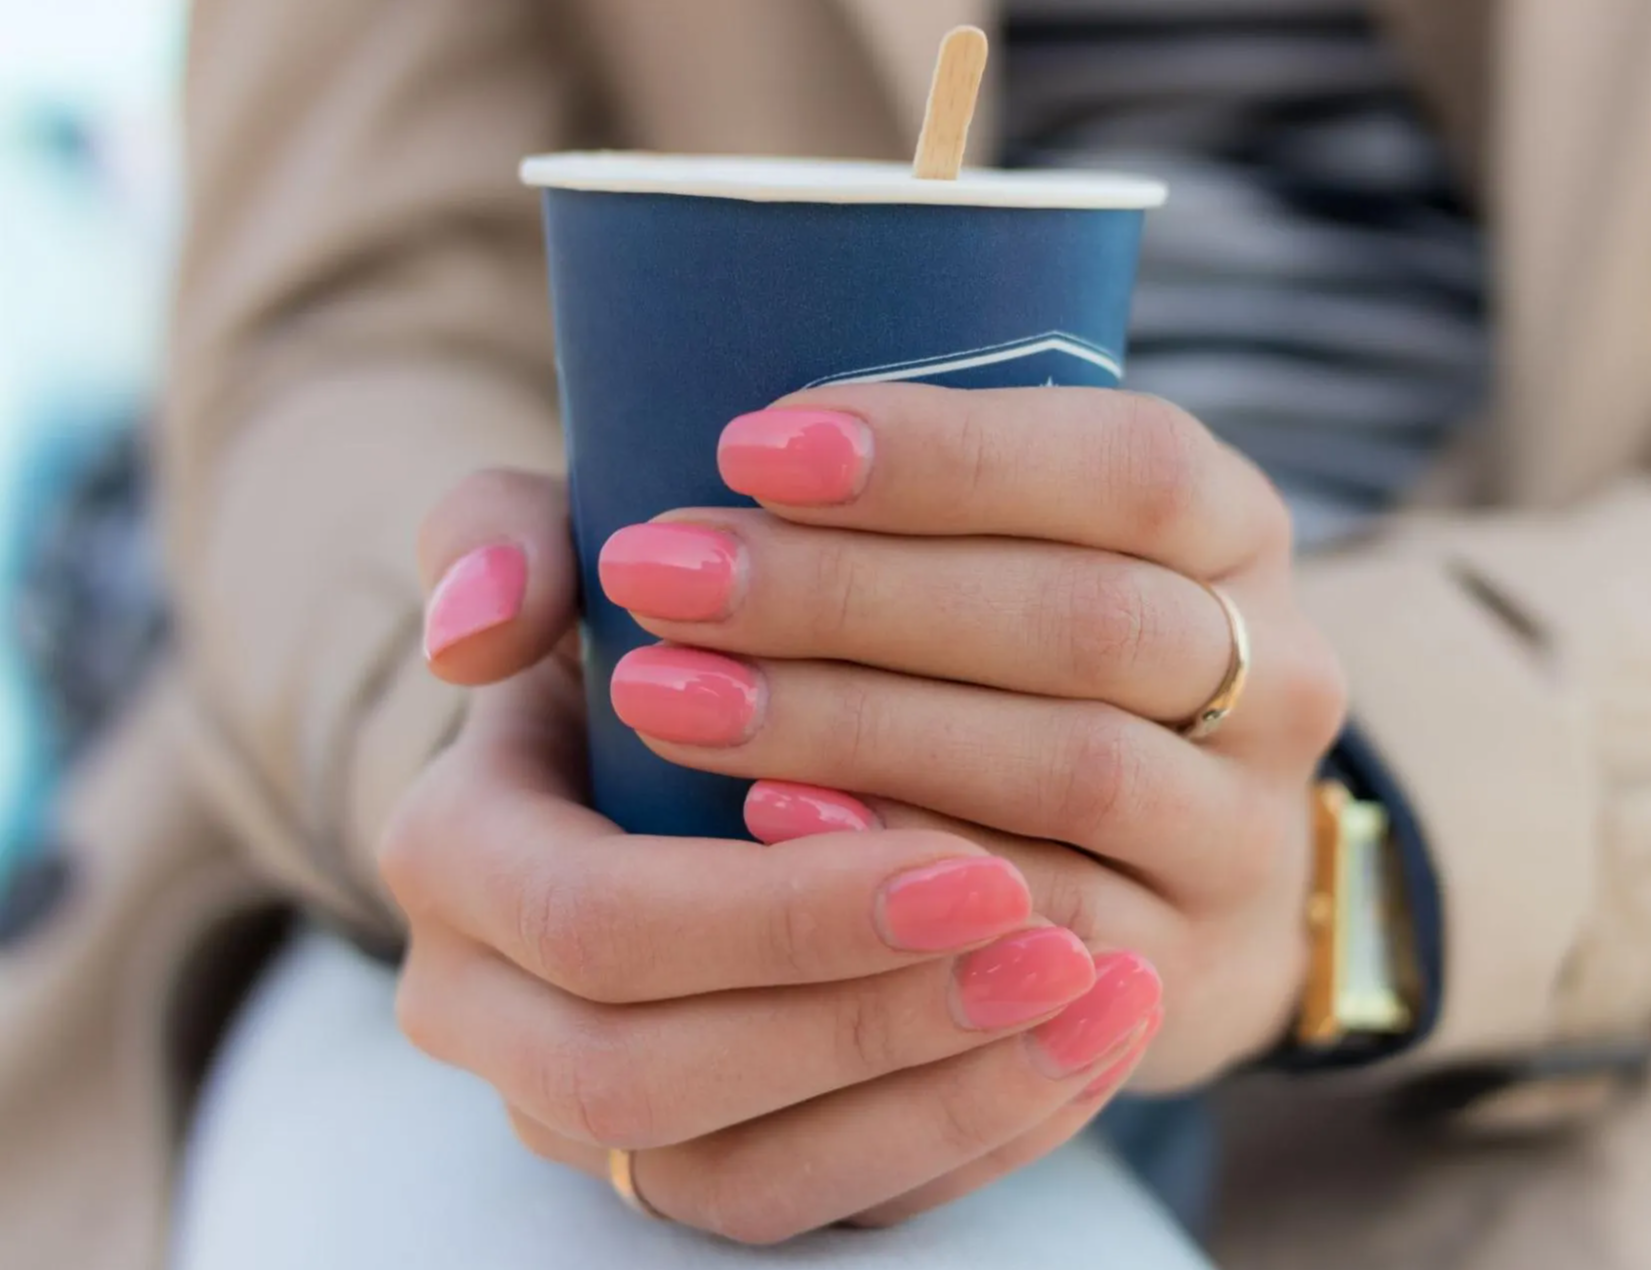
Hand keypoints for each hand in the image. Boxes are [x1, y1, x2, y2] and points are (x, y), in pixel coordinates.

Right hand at [387, 475, 1164, 1241]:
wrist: (674, 762)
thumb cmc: (650, 645)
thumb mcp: (579, 563)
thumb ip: (507, 538)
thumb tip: (477, 630)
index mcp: (455, 865)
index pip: (596, 924)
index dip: (782, 912)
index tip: (973, 862)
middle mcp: (494, 1019)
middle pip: (652, 1081)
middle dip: (870, 1020)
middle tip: (1056, 947)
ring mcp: (595, 1121)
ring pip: (742, 1181)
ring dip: (942, 1100)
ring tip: (1105, 999)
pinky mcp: (703, 1172)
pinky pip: (827, 1205)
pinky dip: (971, 1138)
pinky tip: (1092, 1048)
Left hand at [600, 384, 1343, 1090]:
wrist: (1121, 872)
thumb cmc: (952, 669)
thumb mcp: (867, 552)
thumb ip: (630, 524)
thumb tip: (472, 624)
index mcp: (1224, 528)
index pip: (1133, 462)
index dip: (957, 449)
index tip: (751, 442)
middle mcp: (1276, 671)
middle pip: (1092, 619)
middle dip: (866, 595)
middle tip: (662, 580)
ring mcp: (1242, 835)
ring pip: (1079, 773)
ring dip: (873, 729)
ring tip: (677, 700)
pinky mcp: (1186, 976)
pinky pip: (1068, 931)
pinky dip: (926, 869)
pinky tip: (779, 834)